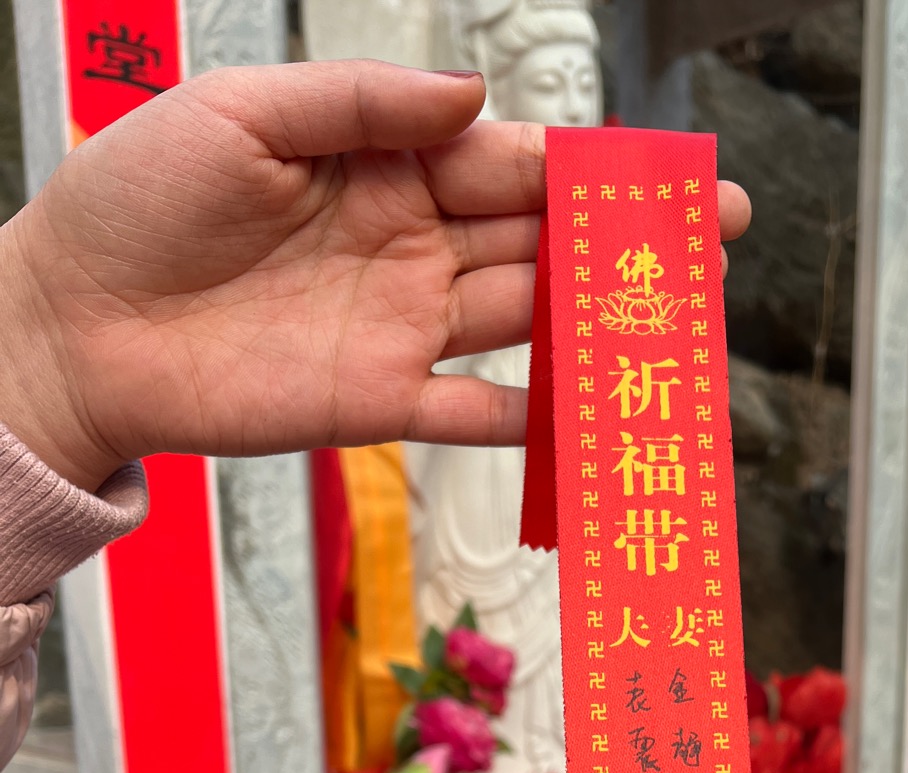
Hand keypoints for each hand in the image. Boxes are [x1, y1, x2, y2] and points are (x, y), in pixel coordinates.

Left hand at [0, 60, 750, 491]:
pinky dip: (533, 417)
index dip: (589, 169)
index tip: (664, 176)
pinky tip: (591, 415)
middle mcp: (408, 245)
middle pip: (537, 242)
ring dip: (598, 323)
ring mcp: (400, 328)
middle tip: (710, 245)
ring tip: (676, 324)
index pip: (508, 163)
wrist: (74, 320)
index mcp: (384, 165)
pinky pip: (472, 413)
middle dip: (624, 245)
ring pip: (522, 321)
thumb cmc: (137, 198)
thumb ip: (359, 102)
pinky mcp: (377, 402)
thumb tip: (472, 98)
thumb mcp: (242, 113)